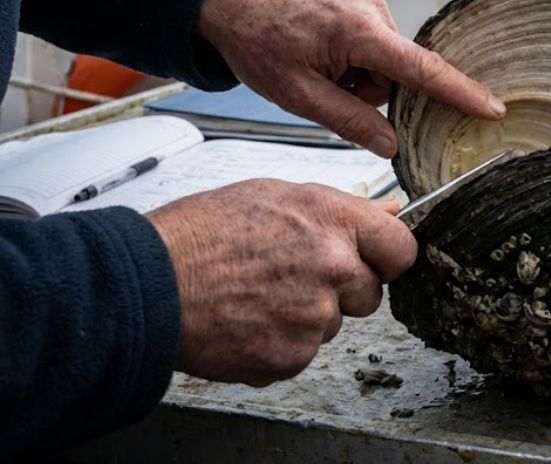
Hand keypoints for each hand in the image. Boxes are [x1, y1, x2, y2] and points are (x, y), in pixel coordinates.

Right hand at [147, 179, 414, 385]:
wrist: (149, 286)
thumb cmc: (200, 235)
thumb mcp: (274, 195)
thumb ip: (339, 208)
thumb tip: (387, 211)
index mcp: (332, 220)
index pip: (401, 247)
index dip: (387, 257)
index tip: (374, 261)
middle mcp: (332, 267)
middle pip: (369, 293)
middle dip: (341, 290)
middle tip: (293, 277)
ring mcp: (314, 316)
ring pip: (333, 325)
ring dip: (307, 317)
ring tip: (260, 295)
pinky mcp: (292, 356)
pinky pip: (303, 353)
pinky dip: (281, 344)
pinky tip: (250, 320)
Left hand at [196, 0, 504, 157]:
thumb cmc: (255, 40)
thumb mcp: (296, 95)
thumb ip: (349, 121)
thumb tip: (391, 145)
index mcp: (358, 33)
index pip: (422, 70)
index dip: (460, 93)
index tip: (493, 108)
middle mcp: (372, 8)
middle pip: (396, 73)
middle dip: (367, 89)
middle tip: (321, 82)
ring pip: (384, 60)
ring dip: (357, 72)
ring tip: (314, 61)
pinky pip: (373, 40)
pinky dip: (354, 53)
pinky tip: (319, 46)